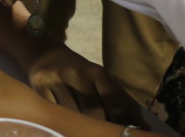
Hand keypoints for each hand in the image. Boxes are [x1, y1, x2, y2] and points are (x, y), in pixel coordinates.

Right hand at [26, 43, 143, 124]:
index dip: (118, 122)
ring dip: (79, 125)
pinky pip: (53, 111)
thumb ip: (124, 103)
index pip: (114, 104)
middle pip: (94, 112)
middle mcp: (77, 73)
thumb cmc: (81, 74)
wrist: (46, 56)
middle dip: (98, 127)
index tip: (116, 131)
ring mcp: (57, 78)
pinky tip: (63, 120)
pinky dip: (60, 119)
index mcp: (97, 72)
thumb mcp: (104, 82)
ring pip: (73, 114)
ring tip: (82, 127)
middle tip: (98, 132)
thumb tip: (144, 128)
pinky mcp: (39, 85)